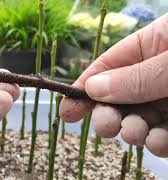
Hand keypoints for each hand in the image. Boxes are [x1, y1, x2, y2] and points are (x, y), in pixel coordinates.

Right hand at [60, 14, 167, 156]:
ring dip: (132, 131)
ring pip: (138, 119)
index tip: (67, 110)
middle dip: (107, 114)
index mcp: (152, 46)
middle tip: (105, 125)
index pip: (107, 66)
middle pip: (119, 97)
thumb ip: (135, 77)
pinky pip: (162, 135)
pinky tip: (157, 142)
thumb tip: (92, 88)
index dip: (84, 88)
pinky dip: (156, 143)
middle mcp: (156, 73)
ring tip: (136, 133)